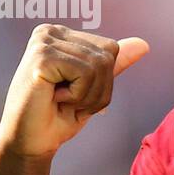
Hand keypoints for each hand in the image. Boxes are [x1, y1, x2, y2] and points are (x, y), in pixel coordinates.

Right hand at [0, 24, 148, 160]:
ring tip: (62, 100)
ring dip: (87, 95)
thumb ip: (113, 65)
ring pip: (99, 65)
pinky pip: (85, 74)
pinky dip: (77, 96)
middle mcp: (51, 32)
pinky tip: (54, 99)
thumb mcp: (93, 89)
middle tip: (69, 101)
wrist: (30, 142)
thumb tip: (143, 44)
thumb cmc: (58, 116)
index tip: (76, 93)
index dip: (104, 80)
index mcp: (62, 35)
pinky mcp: (41, 56)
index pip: (111, 49)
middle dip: (98, 89)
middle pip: (108, 56)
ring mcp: (44, 42)